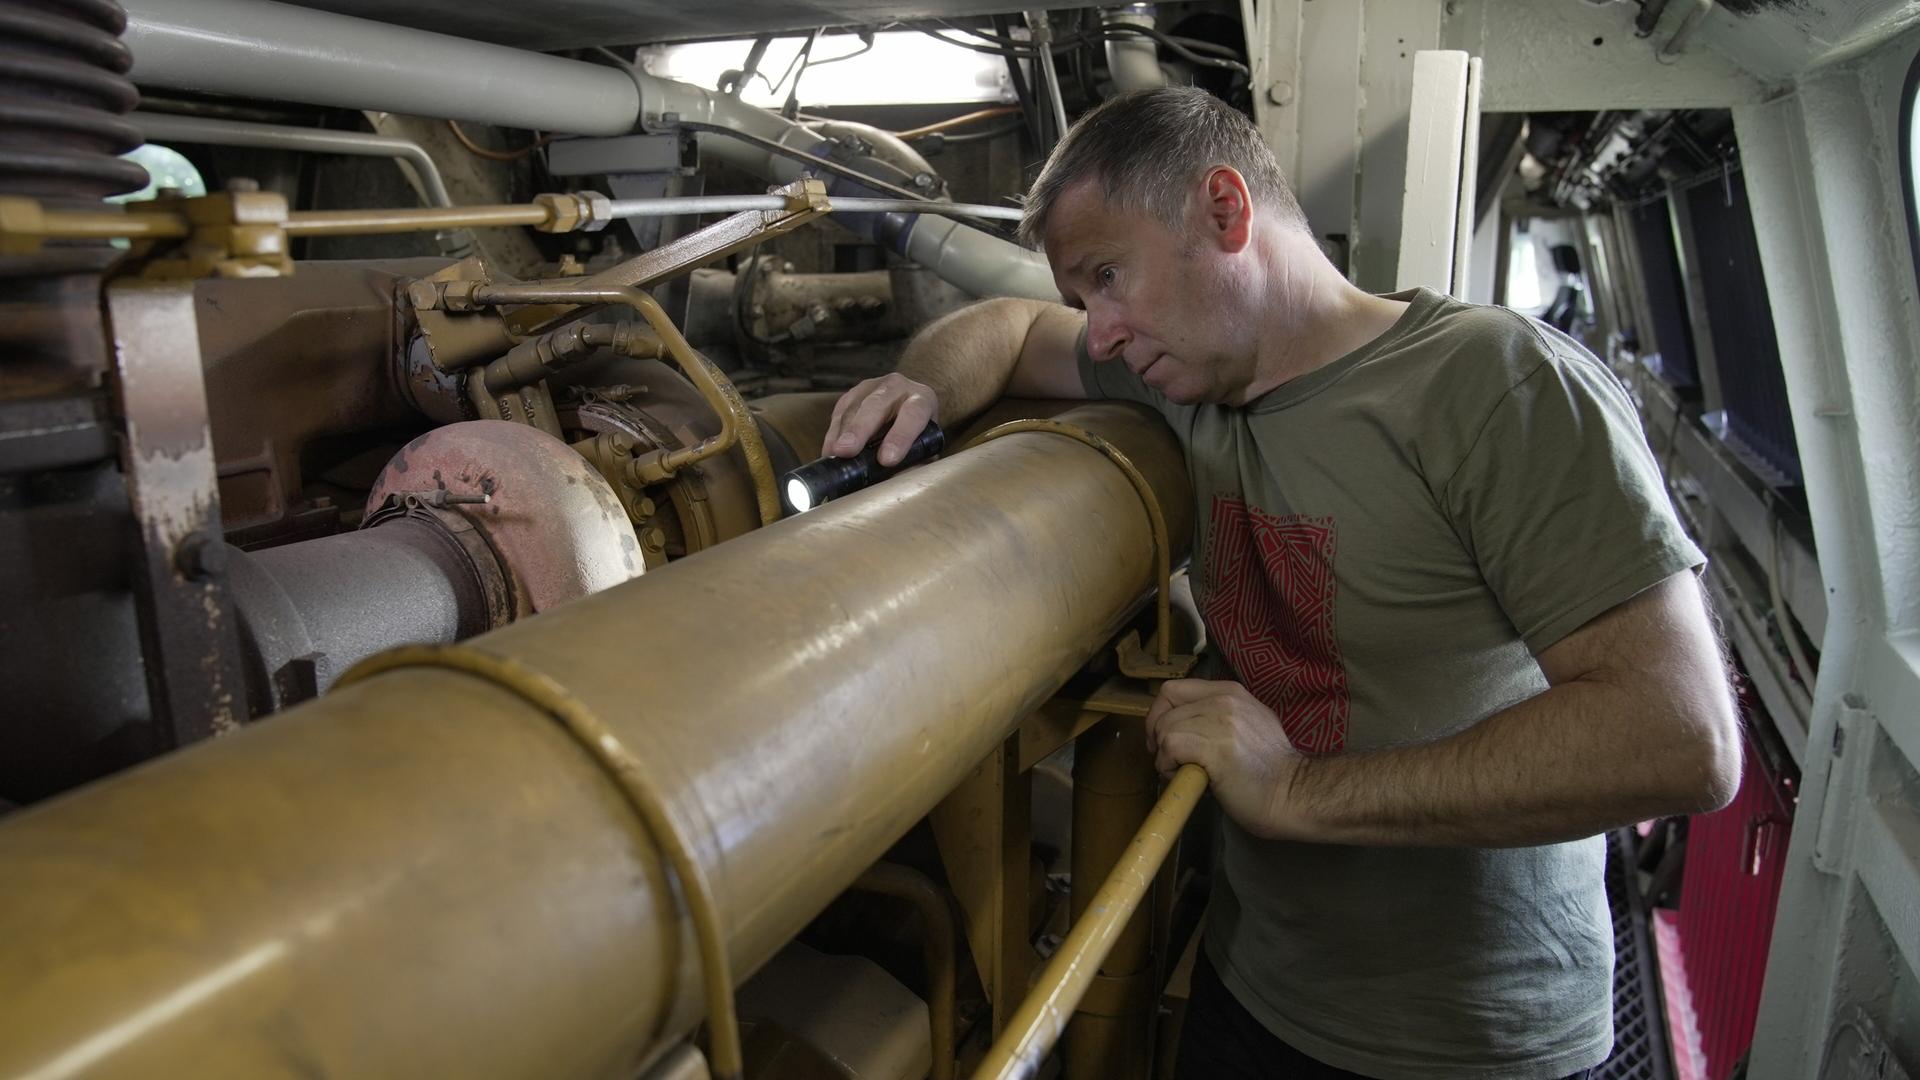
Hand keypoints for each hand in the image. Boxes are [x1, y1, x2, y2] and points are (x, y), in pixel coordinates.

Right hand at [820, 373, 940, 465]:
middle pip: (877, 404)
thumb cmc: (917, 435)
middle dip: (860, 429)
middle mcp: (898, 387)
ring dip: (841, 432)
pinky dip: (833, 432)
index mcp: (922, 400)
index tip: (887, 459)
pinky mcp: (853, 394)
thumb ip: (914, 465)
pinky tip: (830, 450)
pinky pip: (839, 411)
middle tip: (847, 451)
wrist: (907, 413)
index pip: (913, 414)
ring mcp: (872, 387)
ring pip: (854, 407)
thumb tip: (898, 483)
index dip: (900, 436)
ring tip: (834, 454)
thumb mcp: (924, 450)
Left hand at [1144, 679, 1306, 839]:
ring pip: (1166, 728)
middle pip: (1165, 705)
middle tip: (1167, 758)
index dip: (1161, 713)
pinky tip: (1187, 778)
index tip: (1163, 737)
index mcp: (1231, 692)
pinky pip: (1170, 746)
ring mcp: (1220, 720)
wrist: (1292, 793)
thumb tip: (1188, 727)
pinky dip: (1168, 766)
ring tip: (1183, 773)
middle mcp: (1225, 699)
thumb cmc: (1271, 770)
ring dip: (1164, 756)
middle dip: (1157, 734)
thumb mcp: (1250, 725)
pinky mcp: (1213, 745)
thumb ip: (1220, 717)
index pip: (1176, 689)